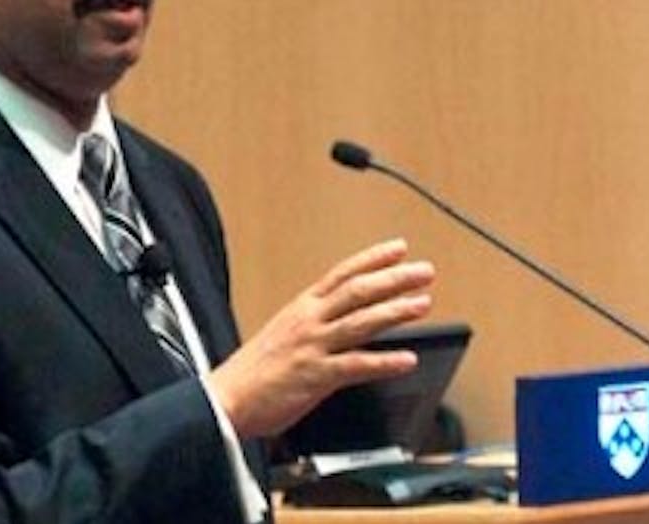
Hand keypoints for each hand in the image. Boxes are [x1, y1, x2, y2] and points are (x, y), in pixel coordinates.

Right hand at [208, 238, 433, 437]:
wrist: (223, 400)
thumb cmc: (253, 372)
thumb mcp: (284, 333)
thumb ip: (314, 323)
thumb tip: (346, 317)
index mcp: (301, 308)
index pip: (343, 273)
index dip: (373, 259)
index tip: (400, 249)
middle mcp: (308, 321)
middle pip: (358, 291)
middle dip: (395, 279)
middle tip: (425, 272)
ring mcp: (312, 347)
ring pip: (361, 322)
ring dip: (396, 312)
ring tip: (423, 304)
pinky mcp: (314, 376)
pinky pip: (356, 365)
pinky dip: (384, 362)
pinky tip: (407, 360)